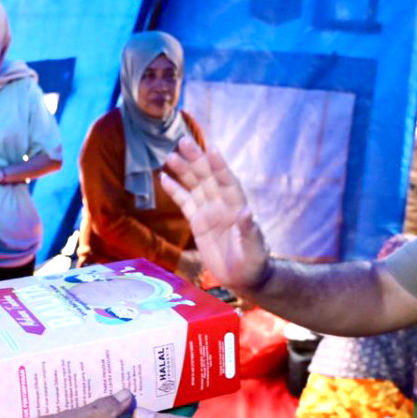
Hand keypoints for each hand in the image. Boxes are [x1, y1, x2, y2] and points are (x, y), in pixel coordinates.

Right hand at [161, 138, 270, 291]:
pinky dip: (175, 190)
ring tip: (170, 156)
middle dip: (196, 159)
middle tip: (183, 141)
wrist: (242, 276)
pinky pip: (184, 202)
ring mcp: (209, 211)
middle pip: (208, 177)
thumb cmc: (253, 263)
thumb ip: (248, 231)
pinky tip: (163, 177)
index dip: (220, 167)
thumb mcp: (253, 249)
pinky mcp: (198, 222)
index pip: (228, 182)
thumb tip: (246, 212)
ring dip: (184, 170)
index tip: (212, 150)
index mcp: (237, 207)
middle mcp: (222, 204)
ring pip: (195, 185)